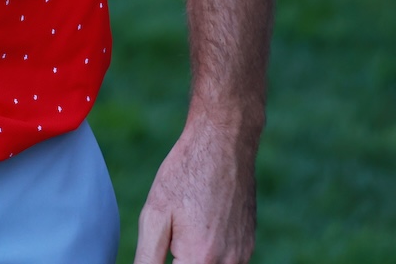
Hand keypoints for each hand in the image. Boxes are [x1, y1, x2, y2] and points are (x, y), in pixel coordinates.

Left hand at [133, 113, 258, 263]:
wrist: (224, 143)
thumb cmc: (186, 173)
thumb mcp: (155, 214)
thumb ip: (147, 258)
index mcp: (201, 259)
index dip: (162, 262)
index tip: (163, 243)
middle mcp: (228, 263)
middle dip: (178, 258)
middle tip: (172, 234)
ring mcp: (242, 255)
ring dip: (193, 257)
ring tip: (187, 223)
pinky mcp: (248, 244)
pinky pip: (226, 260)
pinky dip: (210, 251)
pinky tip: (201, 224)